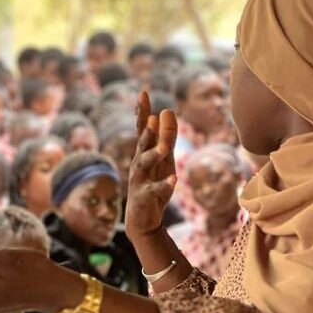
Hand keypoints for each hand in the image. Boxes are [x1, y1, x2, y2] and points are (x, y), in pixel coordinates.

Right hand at [126, 91, 178, 237]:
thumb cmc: (153, 185)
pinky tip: (173, 180)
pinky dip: (164, 185)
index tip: (143, 93)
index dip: (141, 111)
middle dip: (146, 132)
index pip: (142, 129)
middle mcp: (138, 164)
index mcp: (143, 153)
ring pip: (144, 165)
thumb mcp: (164, 159)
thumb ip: (167, 136)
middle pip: (141, 144)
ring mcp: (139, 181)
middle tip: (151, 117)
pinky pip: (154, 190)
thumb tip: (167, 110)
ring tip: (164, 148)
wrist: (142, 220)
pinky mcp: (144, 198)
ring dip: (153, 155)